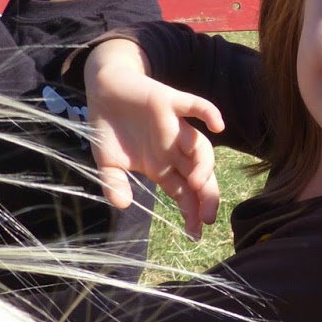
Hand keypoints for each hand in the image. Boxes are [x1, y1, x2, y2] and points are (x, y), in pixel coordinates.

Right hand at [84, 40, 224, 239]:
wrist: (103, 89)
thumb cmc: (109, 129)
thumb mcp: (107, 163)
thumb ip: (114, 184)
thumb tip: (122, 204)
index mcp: (161, 167)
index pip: (184, 193)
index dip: (192, 212)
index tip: (196, 233)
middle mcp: (173, 150)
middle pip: (198, 175)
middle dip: (206, 196)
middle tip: (208, 217)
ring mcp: (174, 126)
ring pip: (200, 146)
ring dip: (204, 165)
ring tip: (198, 182)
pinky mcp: (169, 101)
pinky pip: (194, 106)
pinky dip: (208, 112)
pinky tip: (218, 124)